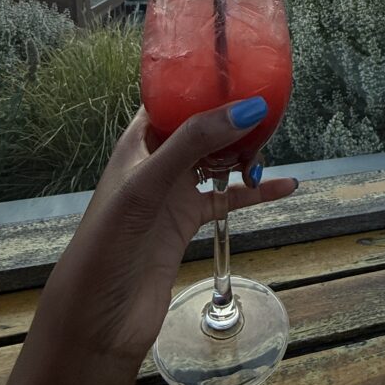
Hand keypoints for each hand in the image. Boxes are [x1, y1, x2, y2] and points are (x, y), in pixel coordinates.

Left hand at [33, 99, 297, 370]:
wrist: (99, 317)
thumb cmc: (110, 242)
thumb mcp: (149, 184)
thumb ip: (194, 143)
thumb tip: (249, 108)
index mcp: (138, 141)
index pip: (171, 98)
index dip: (200, 81)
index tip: (238, 67)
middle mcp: (157, 160)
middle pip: (200, 125)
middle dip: (231, 115)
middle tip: (267, 106)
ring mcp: (173, 191)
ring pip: (216, 159)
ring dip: (243, 151)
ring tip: (273, 143)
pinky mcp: (188, 221)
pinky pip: (227, 198)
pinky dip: (254, 192)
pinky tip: (285, 186)